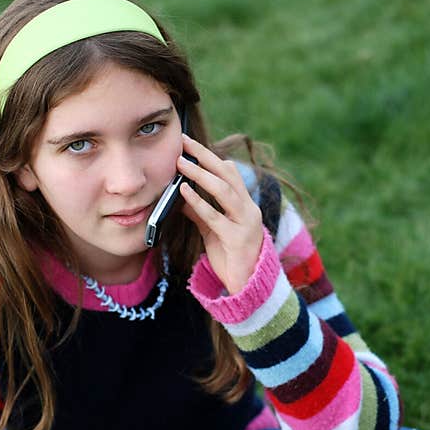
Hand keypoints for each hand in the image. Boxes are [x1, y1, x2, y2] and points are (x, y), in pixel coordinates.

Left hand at [177, 134, 263, 294]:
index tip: (190, 145)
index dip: (211, 157)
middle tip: (184, 143)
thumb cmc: (231, 257)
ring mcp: (245, 223)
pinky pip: (215, 216)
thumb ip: (201, 213)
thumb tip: (182, 196)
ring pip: (224, 191)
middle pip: (227, 175)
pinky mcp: (237, 239)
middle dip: (205, 157)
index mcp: (245, 205)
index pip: (230, 173)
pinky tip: (184, 192)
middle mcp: (248, 210)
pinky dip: (198, 202)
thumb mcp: (213, 231)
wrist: (247, 287)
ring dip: (201, 175)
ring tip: (181, 163)